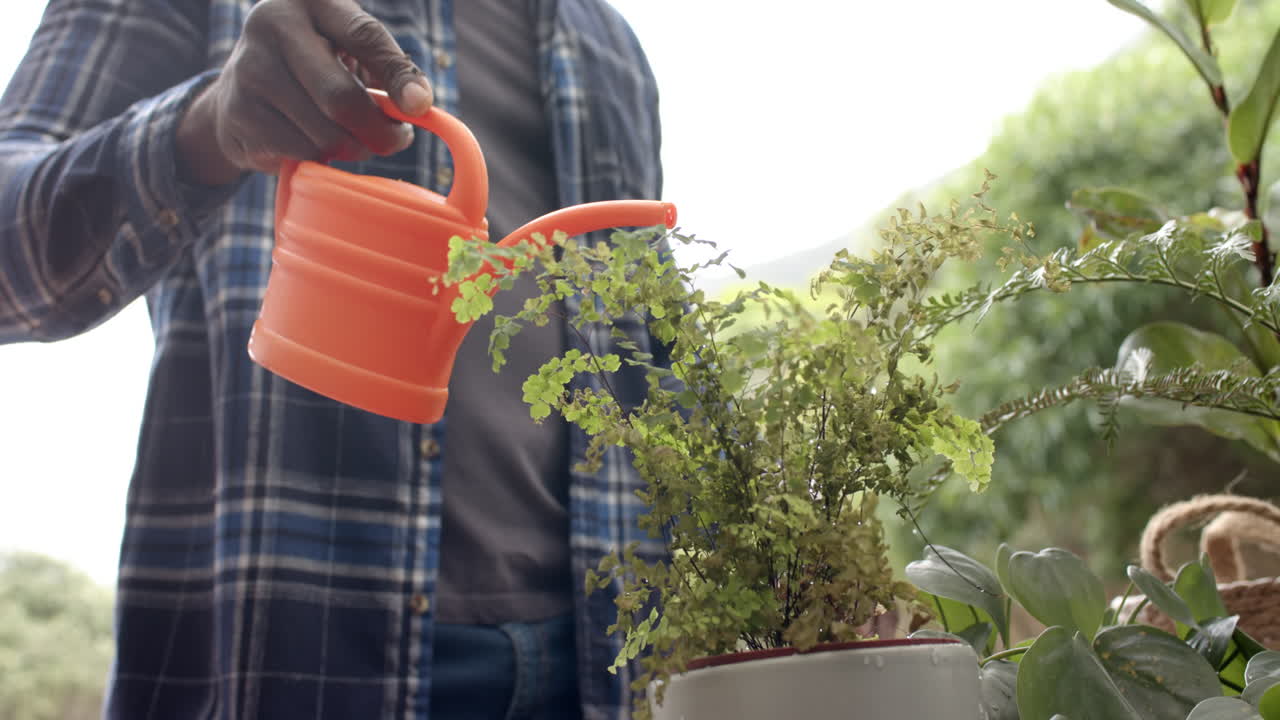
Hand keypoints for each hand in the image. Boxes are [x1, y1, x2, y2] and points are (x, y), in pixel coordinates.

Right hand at [176, 0, 432, 185]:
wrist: (242, 89)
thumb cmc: (315, 66)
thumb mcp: (348, 50)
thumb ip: (387, 69)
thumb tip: (418, 103)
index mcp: (310, 1)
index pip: (364, 37)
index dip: (398, 75)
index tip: (421, 107)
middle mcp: (272, 25)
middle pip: (341, 98)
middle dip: (379, 131)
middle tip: (395, 140)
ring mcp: (249, 69)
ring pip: (324, 135)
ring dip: (352, 149)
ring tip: (353, 139)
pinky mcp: (238, 113)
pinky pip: (301, 154)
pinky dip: (321, 159)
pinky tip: (317, 144)